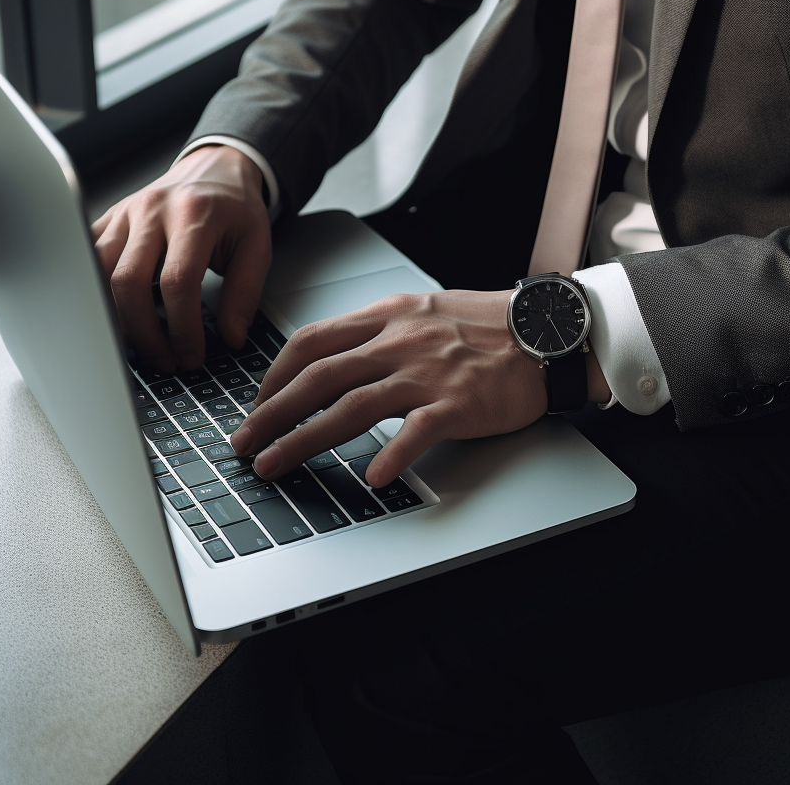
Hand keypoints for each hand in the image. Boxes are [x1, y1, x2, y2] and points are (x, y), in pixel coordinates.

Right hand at [91, 144, 272, 371]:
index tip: (191, 356)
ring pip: (98, 274)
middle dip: (144, 333)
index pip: (177, 281)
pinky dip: (96, 294)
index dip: (181, 327)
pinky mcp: (107, 221)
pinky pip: (87, 261)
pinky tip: (117, 316)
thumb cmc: (235, 209)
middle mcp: (151, 211)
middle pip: (128, 282)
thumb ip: (245, 293)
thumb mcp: (257, 246)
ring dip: (116, 319)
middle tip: (166, 361)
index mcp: (193, 215)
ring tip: (142, 345)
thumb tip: (231, 338)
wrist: (214, 169)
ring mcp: (123, 214)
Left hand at [230, 290, 549, 487]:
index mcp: (387, 316)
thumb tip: (335, 358)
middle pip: (319, 377)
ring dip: (304, 438)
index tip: (258, 402)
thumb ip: (380, 331)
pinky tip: (373, 479)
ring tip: (274, 464)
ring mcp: (427, 372)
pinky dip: (392, 455)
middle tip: (244, 442)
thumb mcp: (423, 310)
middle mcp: (399, 341)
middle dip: (271, 413)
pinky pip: (417, 431)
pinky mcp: (458, 403)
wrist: (545, 331)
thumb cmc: (485, 324)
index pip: (313, 341)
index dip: (275, 375)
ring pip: (352, 406)